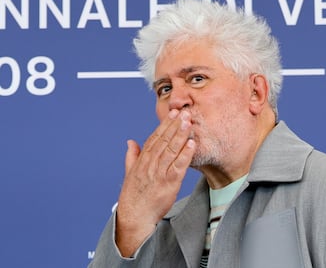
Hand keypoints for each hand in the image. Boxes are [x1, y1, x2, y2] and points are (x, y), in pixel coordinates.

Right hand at [115, 109, 195, 255]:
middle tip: (184, 112)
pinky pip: (179, 166)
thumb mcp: (130, 173)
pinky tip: (192, 144)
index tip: (173, 114)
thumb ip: (132, 156)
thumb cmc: (134, 195)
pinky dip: (185, 154)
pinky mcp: (169, 183)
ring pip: (171, 150)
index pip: (155, 138)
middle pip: (164, 140)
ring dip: (180, 135)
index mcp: (142, 160)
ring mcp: (159, 173)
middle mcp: (150, 164)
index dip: (165, 125)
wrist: (135, 216)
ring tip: (188, 122)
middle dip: (175, 125)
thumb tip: (130, 141)